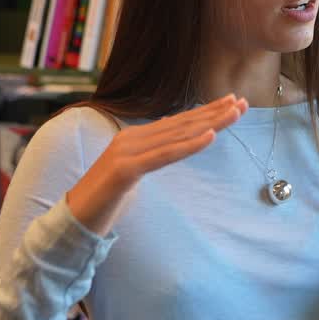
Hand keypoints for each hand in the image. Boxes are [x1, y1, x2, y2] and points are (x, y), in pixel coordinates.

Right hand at [66, 96, 248, 235]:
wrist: (74, 217)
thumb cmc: (106, 196)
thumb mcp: (133, 169)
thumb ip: (150, 151)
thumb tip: (169, 132)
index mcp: (135, 136)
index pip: (178, 121)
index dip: (206, 111)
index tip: (232, 102)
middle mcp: (132, 137)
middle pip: (182, 123)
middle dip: (214, 112)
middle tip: (243, 102)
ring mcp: (127, 151)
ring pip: (177, 135)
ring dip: (210, 123)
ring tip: (235, 113)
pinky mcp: (126, 169)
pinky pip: (164, 155)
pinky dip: (189, 145)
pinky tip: (210, 136)